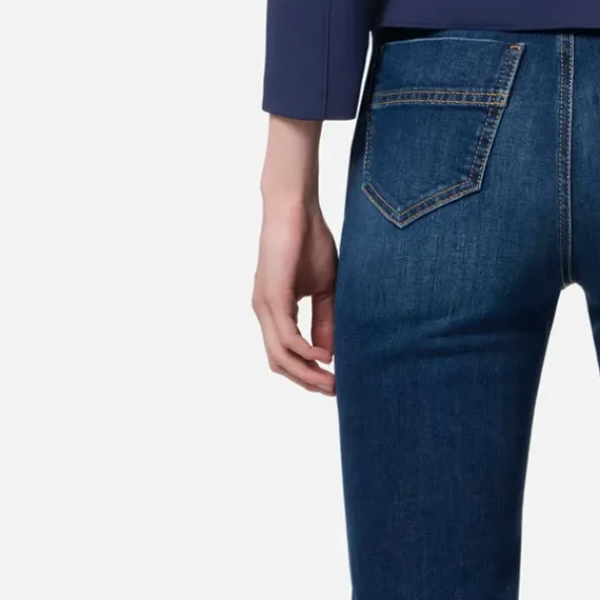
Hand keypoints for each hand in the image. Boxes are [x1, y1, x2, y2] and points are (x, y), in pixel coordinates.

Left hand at [252, 192, 337, 393]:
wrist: (296, 208)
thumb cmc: (310, 242)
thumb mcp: (325, 289)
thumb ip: (325, 320)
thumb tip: (329, 354)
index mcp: (275, 311)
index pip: (286, 355)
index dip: (308, 374)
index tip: (334, 384)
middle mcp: (265, 312)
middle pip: (280, 363)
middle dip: (307, 381)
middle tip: (335, 391)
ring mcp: (265, 306)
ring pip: (281, 355)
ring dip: (307, 373)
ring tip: (332, 382)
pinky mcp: (272, 296)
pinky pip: (286, 336)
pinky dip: (304, 351)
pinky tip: (324, 356)